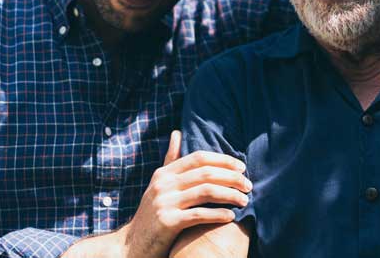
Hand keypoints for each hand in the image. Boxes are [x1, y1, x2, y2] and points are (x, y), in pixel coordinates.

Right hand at [119, 130, 251, 257]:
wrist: (130, 247)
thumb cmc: (151, 214)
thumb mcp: (159, 184)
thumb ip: (171, 160)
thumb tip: (177, 132)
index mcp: (164, 173)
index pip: (199, 157)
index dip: (222, 160)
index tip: (241, 167)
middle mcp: (164, 184)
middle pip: (206, 173)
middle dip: (231, 177)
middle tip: (249, 185)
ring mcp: (164, 202)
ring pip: (206, 191)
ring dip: (230, 195)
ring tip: (245, 200)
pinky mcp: (167, 222)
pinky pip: (198, 214)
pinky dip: (218, 214)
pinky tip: (231, 216)